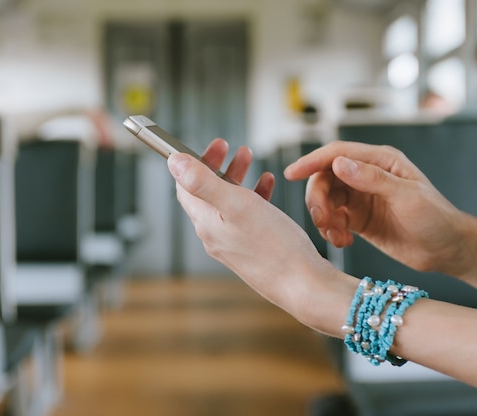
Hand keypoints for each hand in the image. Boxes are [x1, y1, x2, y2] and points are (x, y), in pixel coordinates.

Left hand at [168, 139, 354, 335]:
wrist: (303, 285)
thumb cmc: (275, 247)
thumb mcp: (237, 205)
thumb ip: (203, 183)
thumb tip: (173, 163)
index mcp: (206, 222)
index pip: (186, 187)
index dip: (194, 162)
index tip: (214, 145)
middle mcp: (215, 235)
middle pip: (206, 192)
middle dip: (217, 165)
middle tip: (232, 148)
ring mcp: (232, 243)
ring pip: (227, 202)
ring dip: (236, 177)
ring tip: (250, 158)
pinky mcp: (251, 249)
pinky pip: (245, 216)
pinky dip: (253, 196)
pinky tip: (268, 185)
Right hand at [284, 141, 466, 275]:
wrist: (447, 250)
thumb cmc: (436, 218)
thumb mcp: (407, 196)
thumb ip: (373, 179)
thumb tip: (339, 164)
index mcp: (380, 161)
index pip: (337, 154)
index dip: (312, 162)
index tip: (291, 173)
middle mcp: (366, 176)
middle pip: (325, 179)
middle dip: (317, 200)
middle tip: (322, 221)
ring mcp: (361, 197)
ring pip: (325, 200)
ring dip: (323, 218)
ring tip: (336, 236)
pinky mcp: (358, 218)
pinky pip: (333, 220)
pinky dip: (331, 231)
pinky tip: (343, 241)